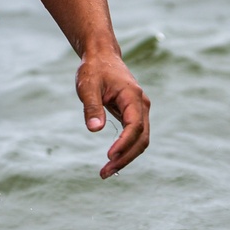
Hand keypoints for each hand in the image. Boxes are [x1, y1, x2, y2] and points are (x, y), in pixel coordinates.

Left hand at [76, 50, 150, 178]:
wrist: (102, 56)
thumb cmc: (94, 69)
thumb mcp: (88, 86)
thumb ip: (92, 107)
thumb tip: (95, 129)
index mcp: (132, 96)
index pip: (135, 126)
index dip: (124, 143)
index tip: (109, 156)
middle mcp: (141, 105)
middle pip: (141, 138)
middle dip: (125, 158)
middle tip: (105, 173)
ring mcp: (139, 110)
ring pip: (140, 140)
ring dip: (126, 157)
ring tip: (106, 171)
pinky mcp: (133, 115)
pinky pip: (134, 136)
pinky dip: (125, 150)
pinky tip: (112, 160)